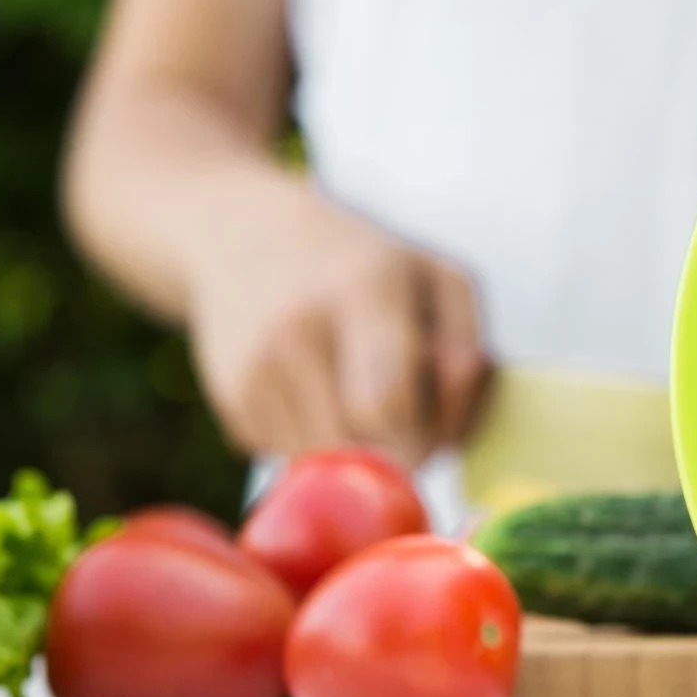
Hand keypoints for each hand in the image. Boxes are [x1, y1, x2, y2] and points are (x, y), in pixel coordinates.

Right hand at [185, 186, 488, 462]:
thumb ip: (465, 357)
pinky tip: (312, 388)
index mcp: (365, 289)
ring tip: (352, 389)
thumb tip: (449, 439)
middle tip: (401, 412)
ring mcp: (256, 366)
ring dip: (351, 448)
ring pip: (322, 462)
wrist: (247, 234)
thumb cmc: (367, 265)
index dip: (421, 435)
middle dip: (392, 448)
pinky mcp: (231, 398)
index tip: (433, 427)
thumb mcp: (439, 280)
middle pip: (357, 446)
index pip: (387, 404)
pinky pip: (288, 455)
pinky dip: (313, 439)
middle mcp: (299, 328)